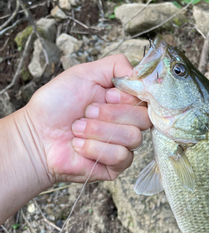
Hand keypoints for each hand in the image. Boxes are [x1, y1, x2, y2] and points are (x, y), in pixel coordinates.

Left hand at [22, 54, 149, 184]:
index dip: (128, 98)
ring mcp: (123, 145)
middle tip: (87, 112)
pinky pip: (121, 156)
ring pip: (133, 138)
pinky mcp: (115, 166)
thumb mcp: (85, 73)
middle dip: (110, 114)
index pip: (147, 99)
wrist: (36, 135)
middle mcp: (126, 123)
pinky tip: (79, 145)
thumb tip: (141, 74)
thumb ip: (116, 66)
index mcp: (122, 101)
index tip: (107, 95)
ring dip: (99, 131)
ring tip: (77, 129)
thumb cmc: (56, 105)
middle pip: (144, 119)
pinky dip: (95, 148)